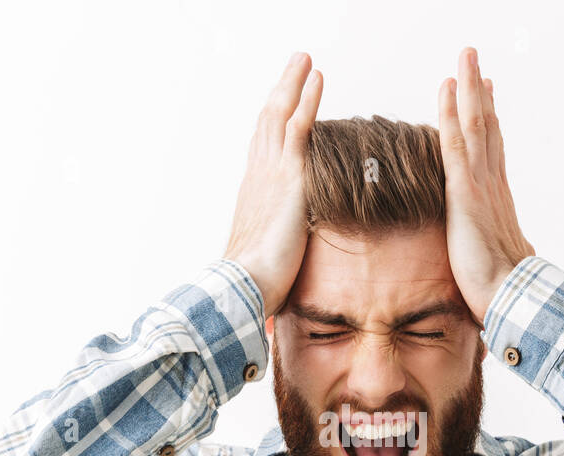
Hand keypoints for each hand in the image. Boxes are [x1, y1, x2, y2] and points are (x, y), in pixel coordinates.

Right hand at [223, 52, 323, 319]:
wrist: (245, 286)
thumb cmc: (253, 286)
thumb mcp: (268, 263)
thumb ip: (280, 255)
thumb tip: (285, 276)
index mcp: (253, 196)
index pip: (262, 151)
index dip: (272, 126)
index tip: (280, 108)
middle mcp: (257, 177)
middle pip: (267, 122)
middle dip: (281, 93)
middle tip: (294, 68)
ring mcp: (271, 173)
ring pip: (280, 115)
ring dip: (293, 84)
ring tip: (305, 61)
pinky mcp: (289, 176)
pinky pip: (298, 125)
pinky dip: (307, 99)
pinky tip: (317, 79)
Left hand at [437, 47, 535, 325]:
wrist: (510, 300)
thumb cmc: (505, 292)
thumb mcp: (500, 264)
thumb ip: (500, 252)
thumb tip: (513, 258)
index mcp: (498, 201)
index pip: (492, 152)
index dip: (490, 121)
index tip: (487, 96)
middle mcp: (494, 185)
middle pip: (487, 128)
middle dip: (480, 93)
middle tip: (475, 62)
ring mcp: (482, 185)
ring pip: (475, 124)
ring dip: (469, 88)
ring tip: (465, 56)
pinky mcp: (466, 192)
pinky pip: (456, 143)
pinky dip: (452, 112)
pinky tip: (447, 88)